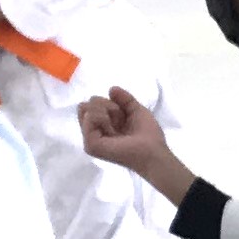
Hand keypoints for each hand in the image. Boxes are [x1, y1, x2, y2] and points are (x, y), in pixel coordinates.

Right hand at [74, 87, 191, 199]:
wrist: (153, 150)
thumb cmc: (148, 135)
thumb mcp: (136, 110)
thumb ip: (124, 99)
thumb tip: (111, 88)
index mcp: (103, 127)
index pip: (92, 104)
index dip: (109, 104)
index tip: (123, 114)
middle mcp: (94, 133)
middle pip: (85, 105)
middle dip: (105, 105)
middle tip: (120, 119)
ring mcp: (90, 140)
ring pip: (85, 109)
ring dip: (106, 110)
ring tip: (119, 125)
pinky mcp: (91, 145)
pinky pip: (89, 118)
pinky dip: (103, 117)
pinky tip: (112, 128)